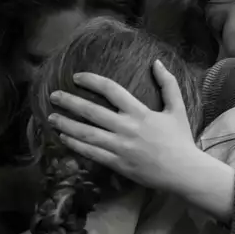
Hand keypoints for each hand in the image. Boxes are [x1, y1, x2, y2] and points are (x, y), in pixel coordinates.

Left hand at [48, 60, 202, 194]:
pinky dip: (76, 145)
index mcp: (140, 113)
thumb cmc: (180, 139)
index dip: (92, 81)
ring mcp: (121, 147)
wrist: (184, 171)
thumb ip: (168, 84)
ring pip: (87, 134)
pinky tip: (64, 138)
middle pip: (92, 112)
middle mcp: (127, 128)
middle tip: (53, 96)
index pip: (111, 90)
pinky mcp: (118, 164)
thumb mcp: (177, 108)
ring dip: (66, 124)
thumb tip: (157, 62)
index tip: (77, 77)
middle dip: (69, 102)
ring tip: (50, 117)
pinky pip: (92, 153)